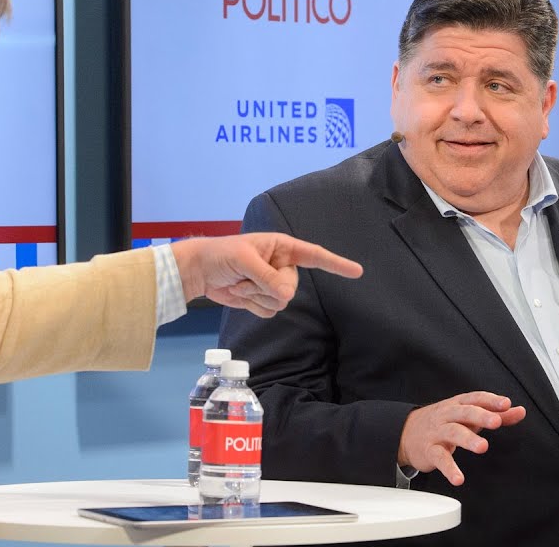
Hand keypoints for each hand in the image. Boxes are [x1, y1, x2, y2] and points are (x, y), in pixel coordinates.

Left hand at [169, 233, 362, 316]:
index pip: (315, 256)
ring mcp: (273, 284)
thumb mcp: (244, 261)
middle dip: (268, 286)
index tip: (357, 272)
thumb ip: (267, 277)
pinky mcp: (263, 299)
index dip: (336, 264)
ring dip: (256, 296)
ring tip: (240, 282)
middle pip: (292, 286)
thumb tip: (286, 296)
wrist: (201, 271)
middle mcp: (282, 265)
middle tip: (246, 276)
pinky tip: (239, 293)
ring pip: (281, 302)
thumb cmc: (221, 255)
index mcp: (282, 247)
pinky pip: (269, 311)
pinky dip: (252, 305)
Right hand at [397, 391, 525, 485]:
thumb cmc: (444, 422)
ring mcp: (437, 432)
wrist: (406, 433)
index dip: (490, 400)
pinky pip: (439, 458)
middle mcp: (447, 415)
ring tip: (482, 447)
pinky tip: (459, 478)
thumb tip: (520, 411)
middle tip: (496, 422)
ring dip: (468, 439)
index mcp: (458, 404)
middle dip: (481, 416)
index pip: (475, 398)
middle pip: (464, 412)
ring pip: (452, 432)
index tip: (506, 404)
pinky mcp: (429, 450)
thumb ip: (495, 414)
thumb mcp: (468, 415)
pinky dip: (449, 469)